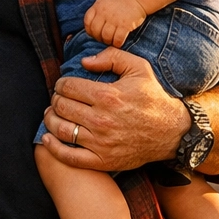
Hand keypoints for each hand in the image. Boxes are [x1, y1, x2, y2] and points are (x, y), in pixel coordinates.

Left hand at [39, 46, 189, 171]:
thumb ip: (110, 57)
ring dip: (50, 120)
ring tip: (52, 114)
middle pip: (61, 107)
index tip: (64, 85)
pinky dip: (53, 147)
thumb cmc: (153, 98)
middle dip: (56, 99)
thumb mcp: (138, 67)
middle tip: (58, 98)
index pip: (68, 87)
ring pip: (61, 130)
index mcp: (108, 96)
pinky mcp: (103, 160)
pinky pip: (69, 156)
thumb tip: (84, 62)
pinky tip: (47, 138)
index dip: (61, 83)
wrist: (171, 132)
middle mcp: (102, 120)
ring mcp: (101, 143)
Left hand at [83, 0, 146, 47]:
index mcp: (98, 5)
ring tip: (111, 41)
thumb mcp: (105, 1)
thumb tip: (90, 28)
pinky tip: (119, 42)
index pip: (87, 21)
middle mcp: (104, 12)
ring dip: (108, 41)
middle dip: (98, 38)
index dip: (89, 30)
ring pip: (105, 36)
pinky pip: (118, 39)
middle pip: (95, 31)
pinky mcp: (125, 25)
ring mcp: (115, 19)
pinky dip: (117, 43)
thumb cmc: (120, 1)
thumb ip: (97, 12)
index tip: (94, 34)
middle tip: (103, 39)